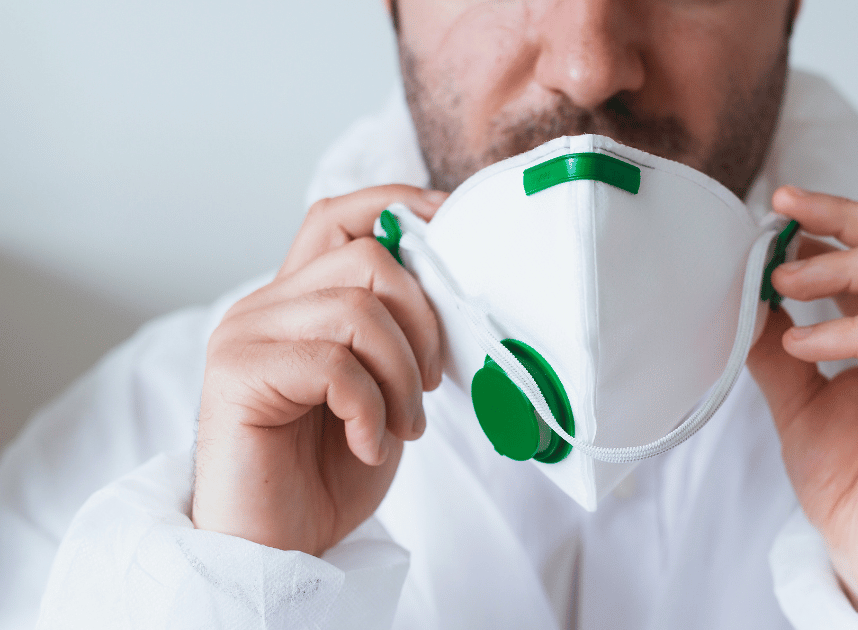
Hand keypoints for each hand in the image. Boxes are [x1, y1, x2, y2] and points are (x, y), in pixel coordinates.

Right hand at [192, 185, 448, 555]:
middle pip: (366, 256)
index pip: (341, 215)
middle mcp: (265, 305)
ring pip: (358, 309)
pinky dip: (370, 409)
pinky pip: (334, 364)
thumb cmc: (329, 470)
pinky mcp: (236, 375)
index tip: (451, 223)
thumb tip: (450, 281)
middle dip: (423, 319)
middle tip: (428, 383)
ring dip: (402, 375)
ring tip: (401, 425)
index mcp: (300, 300)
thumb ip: (396, 332)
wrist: (278, 546)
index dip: (398, 205)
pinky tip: (368, 443)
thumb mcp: (384, 387)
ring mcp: (245, 336)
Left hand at [748, 186, 857, 620]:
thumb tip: (743, 292)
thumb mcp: (799, 399)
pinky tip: (804, 343)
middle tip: (783, 213)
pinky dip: (855, 328)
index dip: (834, 219)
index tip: (777, 206)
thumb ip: (777, 346)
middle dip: (844, 218)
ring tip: (782, 281)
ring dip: (844, 265)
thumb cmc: (854, 483)